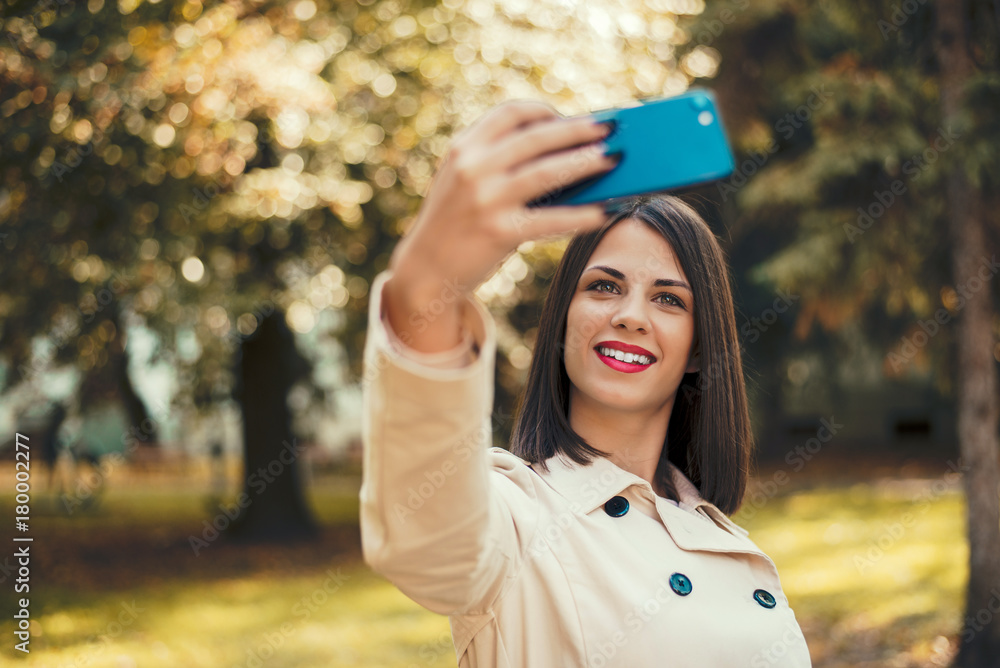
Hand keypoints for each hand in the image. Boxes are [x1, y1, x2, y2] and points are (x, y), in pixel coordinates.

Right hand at [389, 100, 617, 298]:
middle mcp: (473, 168)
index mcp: (464, 148)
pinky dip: (581, 216)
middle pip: (537, 137)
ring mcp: (486, 200)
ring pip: (548, 173)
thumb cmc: (455, 222)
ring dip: (586, 163)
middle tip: (609, 129)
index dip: (544, 111)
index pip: (511, 113)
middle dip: (578, 130)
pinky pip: (551, 220)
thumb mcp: (463, 180)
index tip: (567, 117)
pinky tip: (602, 213)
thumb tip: (564, 151)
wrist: (426, 269)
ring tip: (612, 159)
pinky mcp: (499, 232)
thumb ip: (497, 160)